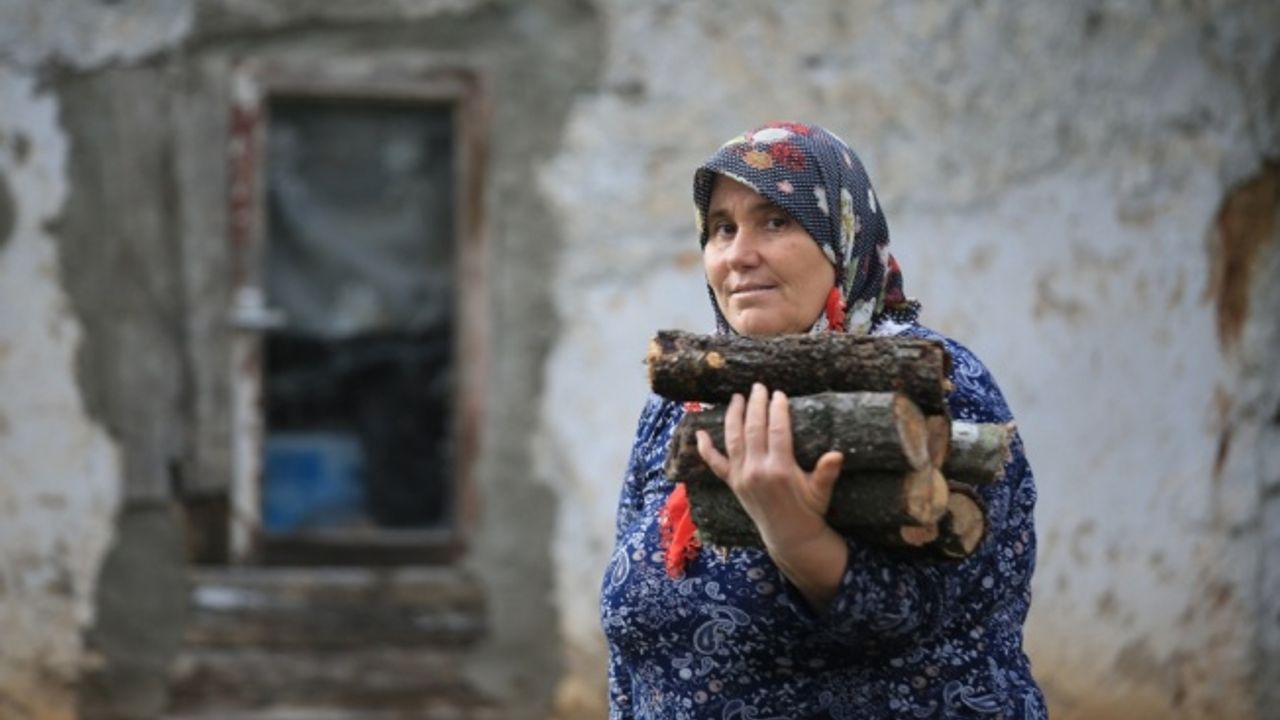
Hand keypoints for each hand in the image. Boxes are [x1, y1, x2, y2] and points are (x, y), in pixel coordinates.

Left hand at [695, 383, 843, 556]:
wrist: (789, 536)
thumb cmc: (809, 510)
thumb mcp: (821, 492)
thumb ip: (827, 473)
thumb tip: (837, 455)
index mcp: (780, 470)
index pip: (776, 430)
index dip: (777, 410)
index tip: (779, 394)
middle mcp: (757, 471)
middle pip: (753, 429)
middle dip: (755, 404)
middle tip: (759, 387)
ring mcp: (741, 476)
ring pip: (733, 439)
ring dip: (733, 416)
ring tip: (736, 397)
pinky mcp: (732, 483)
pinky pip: (715, 464)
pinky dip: (706, 448)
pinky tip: (700, 433)